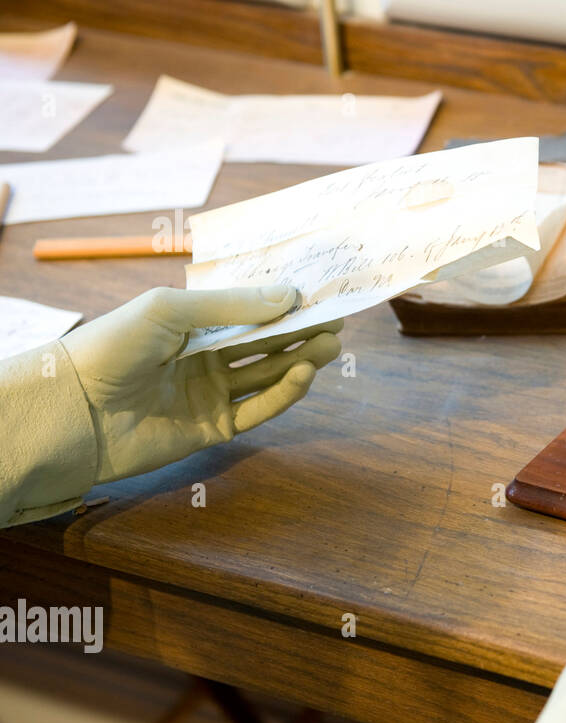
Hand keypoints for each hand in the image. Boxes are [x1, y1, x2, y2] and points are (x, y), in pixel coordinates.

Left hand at [60, 285, 340, 482]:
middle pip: (264, 343)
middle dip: (300, 331)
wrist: (74, 411)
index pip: (247, 311)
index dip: (283, 304)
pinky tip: (301, 374)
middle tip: (336, 321)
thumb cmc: (111, 346)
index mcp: (189, 323)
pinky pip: (257, 410)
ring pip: (267, 375)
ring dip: (300, 359)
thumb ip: (231, 306)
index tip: (319, 295)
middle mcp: (203, 356)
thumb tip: (289, 296)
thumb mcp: (170, 310)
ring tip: (330, 345)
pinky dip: (283, 393)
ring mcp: (209, 393)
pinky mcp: (213, 427)